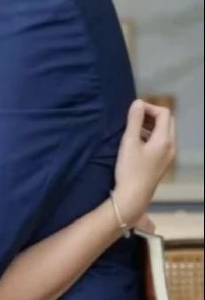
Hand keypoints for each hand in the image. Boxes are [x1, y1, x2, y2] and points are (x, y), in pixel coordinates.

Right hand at [114, 100, 175, 226]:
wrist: (133, 197)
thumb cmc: (130, 169)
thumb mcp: (129, 142)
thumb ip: (134, 120)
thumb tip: (138, 102)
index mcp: (165, 140)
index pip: (164, 113)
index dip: (149, 107)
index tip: (133, 110)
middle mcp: (171, 146)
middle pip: (167, 122)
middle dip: (152, 116)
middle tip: (134, 117)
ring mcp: (169, 156)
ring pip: (164, 133)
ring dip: (151, 126)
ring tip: (133, 128)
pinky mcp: (163, 163)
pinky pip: (161, 143)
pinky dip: (151, 137)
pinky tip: (137, 142)